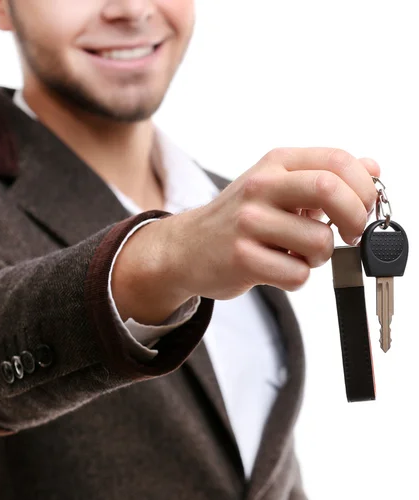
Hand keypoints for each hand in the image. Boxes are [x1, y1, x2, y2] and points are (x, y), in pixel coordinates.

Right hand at [157, 147, 379, 300]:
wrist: (186, 248)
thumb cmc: (239, 218)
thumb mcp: (276, 185)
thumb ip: (323, 175)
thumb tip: (373, 167)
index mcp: (275, 164)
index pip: (337, 161)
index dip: (364, 188)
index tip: (364, 209)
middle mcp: (260, 187)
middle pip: (330, 190)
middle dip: (355, 219)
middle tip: (351, 234)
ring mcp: (248, 223)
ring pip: (319, 243)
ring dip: (319, 257)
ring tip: (297, 253)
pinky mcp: (241, 258)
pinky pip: (297, 275)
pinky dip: (297, 278)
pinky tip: (278, 267)